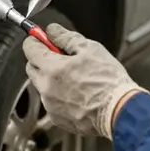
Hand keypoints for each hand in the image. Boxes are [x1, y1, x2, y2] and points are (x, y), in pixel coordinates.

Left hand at [22, 23, 147, 139]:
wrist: (120, 112)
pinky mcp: (57, 119)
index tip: (42, 38)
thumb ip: (66, 37)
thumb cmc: (108, 81)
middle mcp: (46, 88)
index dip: (35, 40)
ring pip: (42, 86)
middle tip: (60, 56)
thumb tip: (52, 31)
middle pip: (32, 67)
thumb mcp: (89, 49)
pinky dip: (58, 96)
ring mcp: (50, 105)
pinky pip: (51, 102)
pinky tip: (77, 93)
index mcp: (51, 68)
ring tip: (75, 78)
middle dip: (42, 59)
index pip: (29, 49)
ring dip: (51, 79)